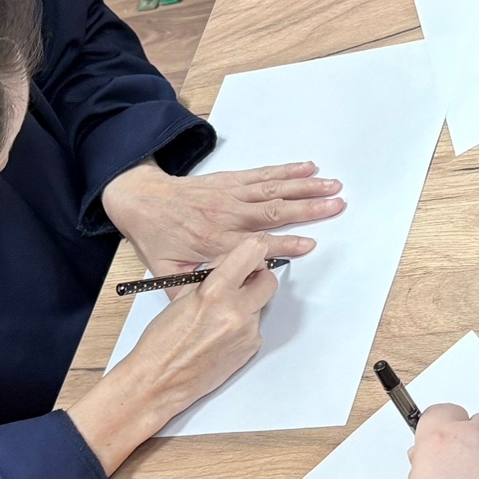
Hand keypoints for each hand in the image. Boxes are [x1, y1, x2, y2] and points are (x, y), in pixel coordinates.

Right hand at [70, 235, 279, 467]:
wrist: (161, 380)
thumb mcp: (182, 298)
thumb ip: (210, 278)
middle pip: (269, 281)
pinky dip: (243, 327)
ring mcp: (247, 332)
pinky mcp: (251, 349)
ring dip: (247, 305)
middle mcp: (236, 311)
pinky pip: (256, 328)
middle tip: (242, 282)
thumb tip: (230, 263)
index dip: (253, 251)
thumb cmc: (163, 342)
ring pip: (260, 306)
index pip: (251, 254)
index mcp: (215, 292)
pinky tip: (221, 335)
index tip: (253, 251)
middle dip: (258, 278)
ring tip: (219, 317)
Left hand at [102, 159, 342, 276]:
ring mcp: (230, 195)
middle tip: (337, 205)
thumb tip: (210, 310)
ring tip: (332, 185)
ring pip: (273, 190)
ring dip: (305, 187)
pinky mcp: (230, 180)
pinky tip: (308, 168)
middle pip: (273, 211)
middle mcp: (226, 214)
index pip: (256, 245)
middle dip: (308, 209)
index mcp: (214, 241)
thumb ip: (190, 293)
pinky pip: (263, 175)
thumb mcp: (166, 273)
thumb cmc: (158, 238)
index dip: (284, 246)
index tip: (310, 245)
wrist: (141, 201)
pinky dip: (286, 171)